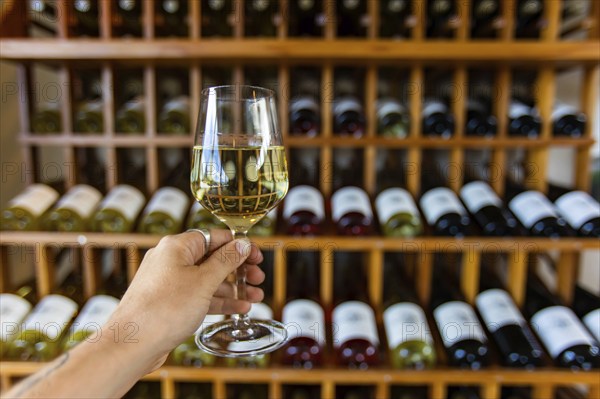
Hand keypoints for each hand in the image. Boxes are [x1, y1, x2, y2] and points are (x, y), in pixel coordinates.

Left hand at [106, 230, 264, 369]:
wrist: (131, 344)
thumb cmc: (163, 310)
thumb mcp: (203, 282)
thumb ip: (226, 261)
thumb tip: (243, 244)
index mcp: (176, 246)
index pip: (215, 237)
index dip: (239, 246)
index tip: (256, 256)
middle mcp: (171, 260)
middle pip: (213, 259)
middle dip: (239, 270)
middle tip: (258, 279)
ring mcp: (169, 282)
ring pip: (208, 280)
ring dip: (232, 288)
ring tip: (254, 297)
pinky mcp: (168, 302)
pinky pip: (199, 296)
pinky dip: (218, 301)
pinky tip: (238, 308)